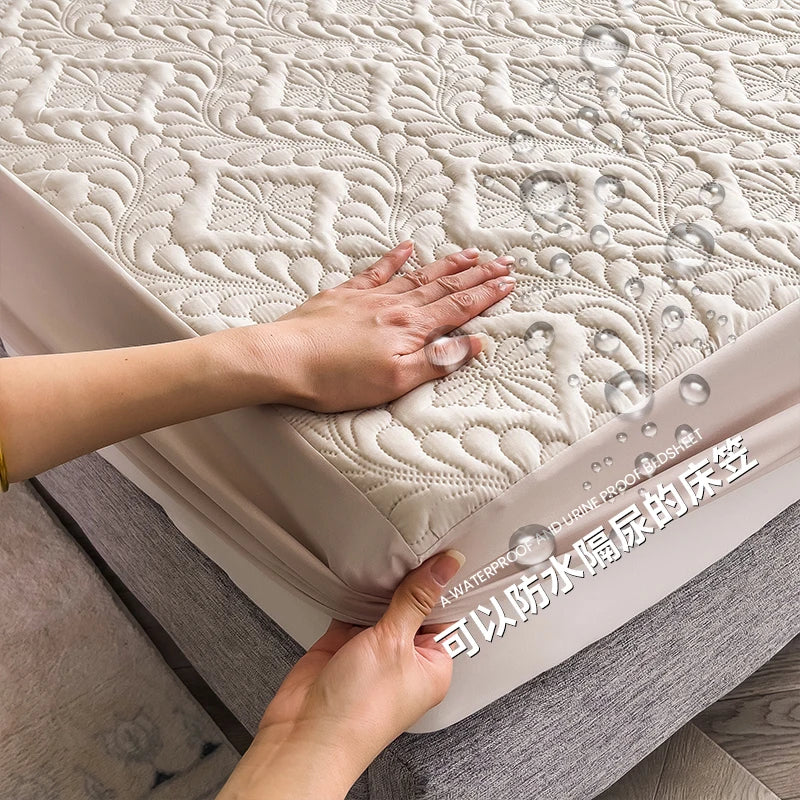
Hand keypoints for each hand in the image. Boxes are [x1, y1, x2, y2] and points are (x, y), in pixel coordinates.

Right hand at [216, 550, 464, 799]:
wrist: (306, 734)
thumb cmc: (359, 711)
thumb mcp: (395, 643)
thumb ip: (416, 599)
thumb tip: (446, 566)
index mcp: (432, 665)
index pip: (444, 613)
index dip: (441, 584)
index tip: (441, 550)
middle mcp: (404, 658)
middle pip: (411, 606)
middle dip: (406, 581)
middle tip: (410, 543)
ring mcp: (372, 651)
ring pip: (380, 606)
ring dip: (377, 588)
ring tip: (382, 552)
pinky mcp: (343, 644)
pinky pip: (351, 609)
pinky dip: (351, 594)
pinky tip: (354, 572)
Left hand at [249, 242, 513, 411]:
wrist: (285, 359)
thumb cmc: (336, 378)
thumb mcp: (395, 381)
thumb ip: (437, 361)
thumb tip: (475, 344)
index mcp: (410, 328)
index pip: (458, 307)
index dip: (487, 295)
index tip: (508, 283)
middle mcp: (395, 306)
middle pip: (444, 285)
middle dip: (477, 275)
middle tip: (502, 261)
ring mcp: (369, 297)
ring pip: (417, 275)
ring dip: (446, 264)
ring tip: (469, 253)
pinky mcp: (345, 295)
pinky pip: (377, 271)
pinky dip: (394, 259)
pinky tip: (407, 248)